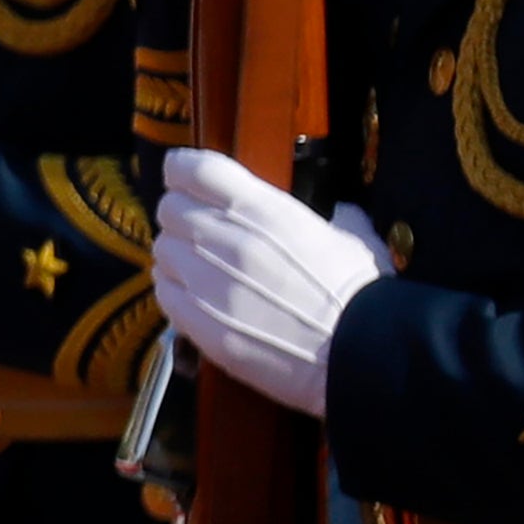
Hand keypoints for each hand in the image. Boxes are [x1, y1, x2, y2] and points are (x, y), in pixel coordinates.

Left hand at [150, 146, 381, 415]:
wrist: (358, 353)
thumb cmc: (361, 294)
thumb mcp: (352, 238)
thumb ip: (333, 217)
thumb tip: (339, 212)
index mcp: (259, 209)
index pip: (193, 169)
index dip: (183, 170)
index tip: (186, 178)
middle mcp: (223, 239)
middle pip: (169, 209)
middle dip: (182, 215)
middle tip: (201, 230)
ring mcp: (204, 281)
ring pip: (162, 250)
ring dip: (177, 254)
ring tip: (201, 268)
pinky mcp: (196, 322)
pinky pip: (164, 291)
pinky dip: (174, 288)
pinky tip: (196, 296)